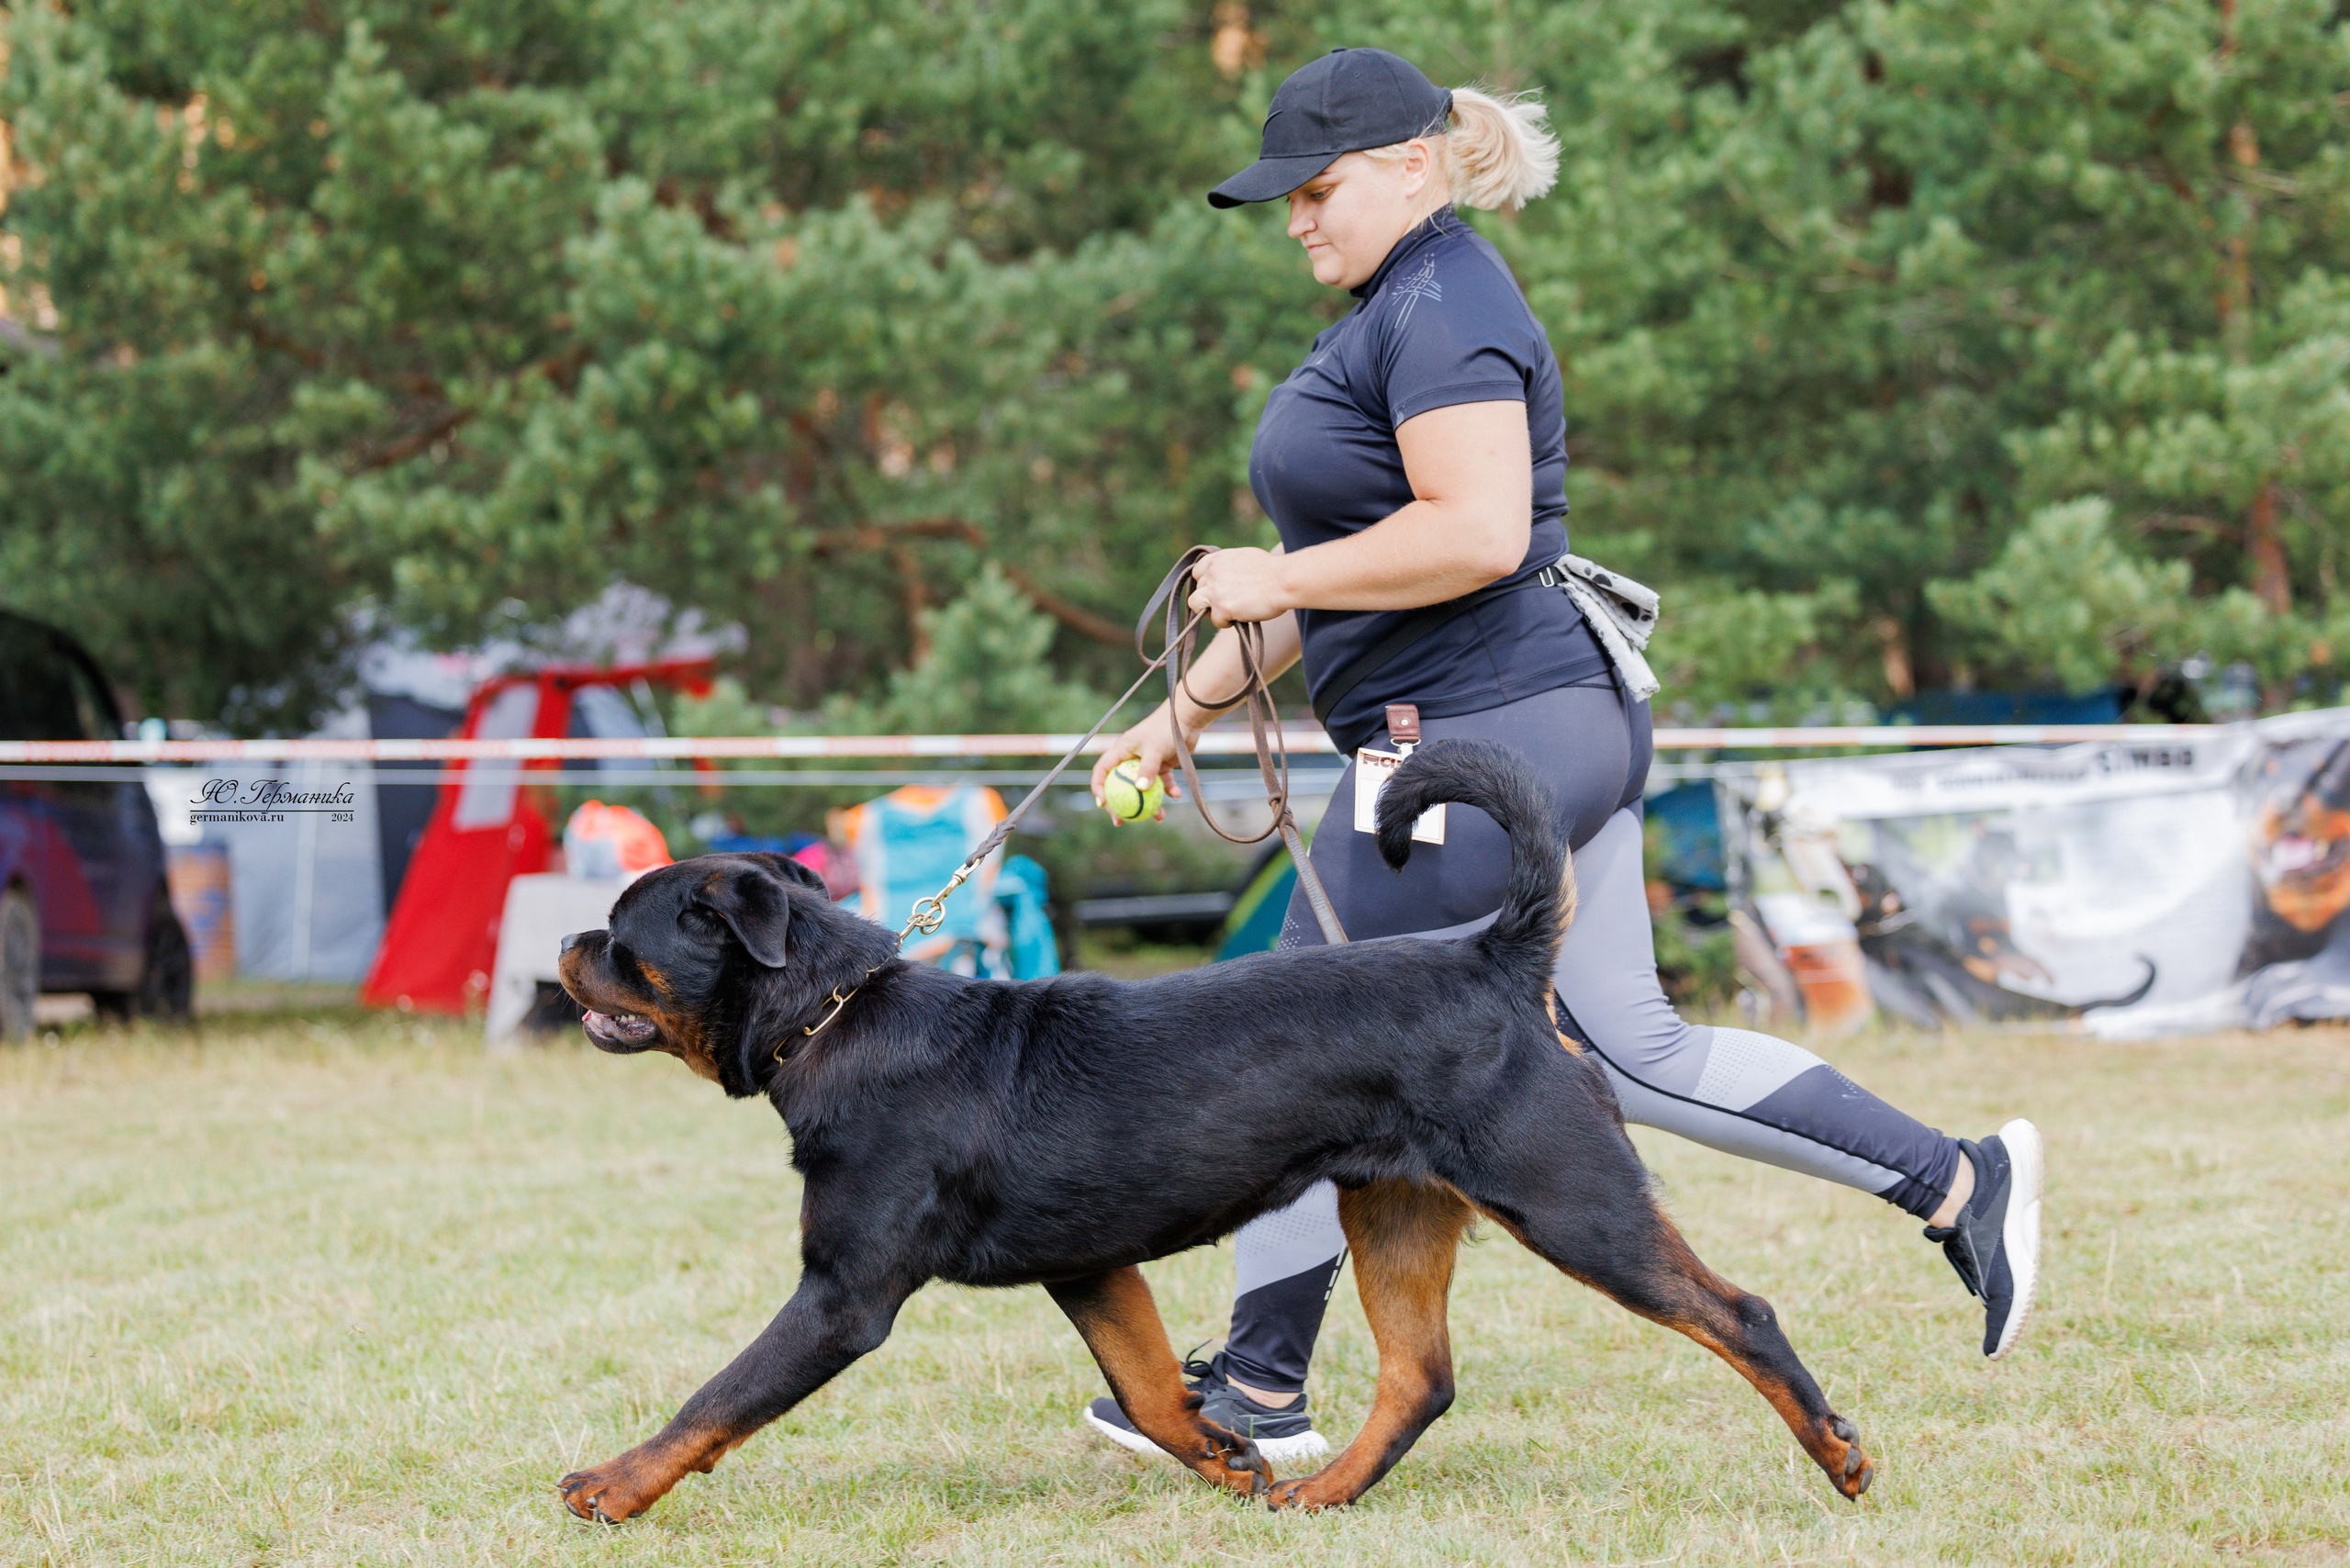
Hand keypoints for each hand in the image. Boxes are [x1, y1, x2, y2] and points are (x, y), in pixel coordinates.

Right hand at [1088, 706, 1198, 822]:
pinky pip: (1162, 784)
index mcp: (1121, 751)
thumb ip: (1148, 769)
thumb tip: (1140, 790)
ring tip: (1158, 817)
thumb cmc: (1165, 729)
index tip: (1103, 805)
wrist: (1187, 719)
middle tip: (1121, 822)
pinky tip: (1176, 795)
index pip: (1102, 771)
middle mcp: (1130, 758)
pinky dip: (1168, 791)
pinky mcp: (1162, 767)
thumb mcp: (1154, 749)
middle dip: (1120, 805)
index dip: (1098, 788)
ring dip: (1149, 804)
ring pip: (1143, 789)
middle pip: (1119, 786)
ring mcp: (1146, 764)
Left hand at [1186, 547, 1293, 627]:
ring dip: (1209, 610)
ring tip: (1227, 613)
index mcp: (1219, 559)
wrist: (1283, 580)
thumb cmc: (1273, 571)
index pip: (1198, 571)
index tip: (1216, 589)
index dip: (1205, 582)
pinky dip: (1226, 622)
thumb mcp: (1246, 558)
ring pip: (1195, 604)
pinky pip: (1215, 620)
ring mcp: (1215, 590)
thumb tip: (1230, 576)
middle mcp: (1213, 573)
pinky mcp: (1222, 607)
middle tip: (1226, 603)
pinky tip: (1241, 617)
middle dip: (1209, 598)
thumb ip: (1231, 566)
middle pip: (1197, 589)